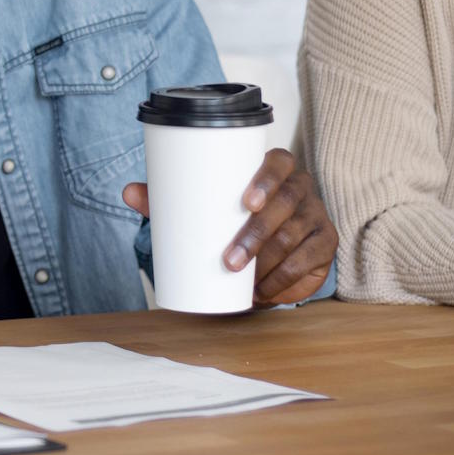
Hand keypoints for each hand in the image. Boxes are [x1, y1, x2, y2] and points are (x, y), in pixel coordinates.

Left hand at [123, 148, 336, 305]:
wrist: (271, 237)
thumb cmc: (233, 212)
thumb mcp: (206, 203)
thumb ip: (170, 198)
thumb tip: (128, 192)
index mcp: (276, 167)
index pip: (279, 162)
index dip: (266, 179)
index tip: (245, 202)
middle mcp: (302, 187)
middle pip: (287, 205)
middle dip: (258, 234)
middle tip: (229, 261)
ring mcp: (317, 215)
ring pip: (297, 237)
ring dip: (271, 263)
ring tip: (244, 282)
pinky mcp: (325, 244)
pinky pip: (312, 263)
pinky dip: (289, 280)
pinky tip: (270, 292)